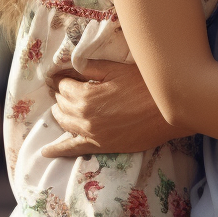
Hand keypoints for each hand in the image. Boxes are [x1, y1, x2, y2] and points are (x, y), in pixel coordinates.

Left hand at [42, 60, 178, 157]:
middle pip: (62, 104)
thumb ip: (93, 67)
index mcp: (86, 95)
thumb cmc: (147, 86)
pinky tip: (47, 151)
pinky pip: (72, 149)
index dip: (63, 78)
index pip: (64, 85)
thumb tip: (72, 65)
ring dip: (60, 114)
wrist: (170, 111)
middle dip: (62, 95)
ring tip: (60, 107)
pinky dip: (57, 150)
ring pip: (64, 123)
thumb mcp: (120, 70)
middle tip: (66, 88)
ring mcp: (91, 133)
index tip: (63, 75)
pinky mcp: (101, 145)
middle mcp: (83, 116)